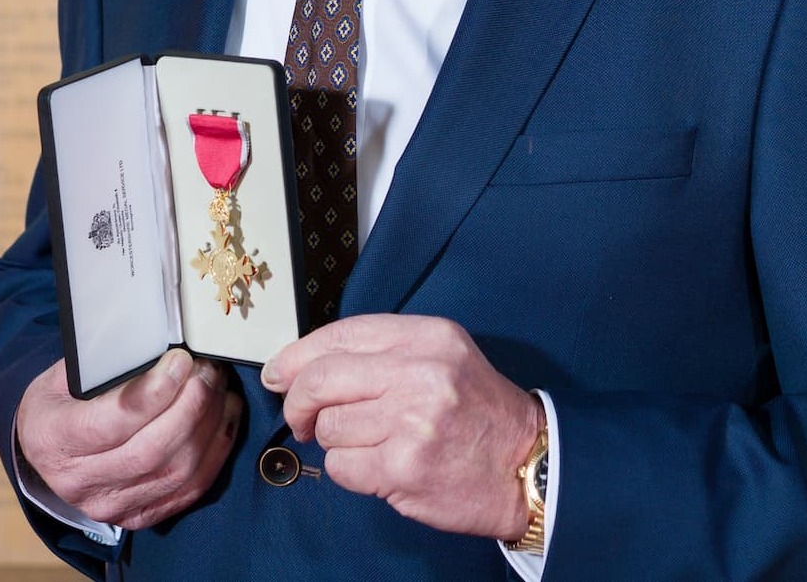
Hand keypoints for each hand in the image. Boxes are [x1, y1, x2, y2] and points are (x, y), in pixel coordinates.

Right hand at [15, 349, 241, 529]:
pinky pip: (190, 489)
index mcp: (53, 439)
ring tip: (220, 388)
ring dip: (210, 425)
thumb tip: (162, 345)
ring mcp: (110, 505)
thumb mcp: (64, 376)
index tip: (181, 361)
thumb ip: (106, 364)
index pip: (111, 423)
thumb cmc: (60, 403)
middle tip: (208, 370)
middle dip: (191, 405)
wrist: (46, 451)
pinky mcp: (138, 515)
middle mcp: (79, 481)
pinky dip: (216, 451)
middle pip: (150, 452)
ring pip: (176, 472)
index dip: (154, 392)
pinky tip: (225, 417)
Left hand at [262, 314, 537, 539]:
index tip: (280, 374)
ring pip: (328, 426)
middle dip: (297, 402)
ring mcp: (411, 421)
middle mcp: (419, 372)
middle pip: (320, 378)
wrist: (526, 465)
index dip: (297, 356)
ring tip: (369, 444)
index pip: (339, 335)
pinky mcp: (403, 467)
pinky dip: (349, 471)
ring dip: (335, 441)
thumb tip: (298, 366)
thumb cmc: (477, 413)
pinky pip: (341, 466)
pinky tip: (379, 467)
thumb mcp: (442, 358)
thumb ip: (381, 353)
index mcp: (426, 336)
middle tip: (301, 419)